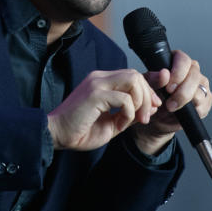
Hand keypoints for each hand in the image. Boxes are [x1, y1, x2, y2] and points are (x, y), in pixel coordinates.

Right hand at [47, 69, 161, 150]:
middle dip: (148, 96)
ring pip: (133, 80)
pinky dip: (128, 113)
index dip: (148, 89)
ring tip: (137, 119)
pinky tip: (120, 124)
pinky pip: (124, 99)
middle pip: (136, 75)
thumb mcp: (112, 122)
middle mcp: (99, 78)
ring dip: (141, 102)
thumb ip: (129, 113)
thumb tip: (151, 108)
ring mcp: (96, 84)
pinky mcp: (95, 94)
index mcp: (102, 82)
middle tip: (146, 116)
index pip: (132, 75)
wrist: (57, 135)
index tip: (153, 107)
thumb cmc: (80, 130)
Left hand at [132, 49, 211, 154]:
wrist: (157, 118)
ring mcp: (201, 84)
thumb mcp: (147, 87)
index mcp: (176, 61)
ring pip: (200, 89)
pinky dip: (193, 109)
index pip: (183, 59)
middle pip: (194, 74)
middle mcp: (192, 70)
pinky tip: (182, 111)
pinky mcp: (206, 99)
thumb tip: (164, 74)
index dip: (177, 72)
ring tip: (171, 107)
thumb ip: (153, 79)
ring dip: (185, 100)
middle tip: (169, 100)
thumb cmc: (153, 97)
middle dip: (181, 90)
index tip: (168, 87)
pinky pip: (205, 102)